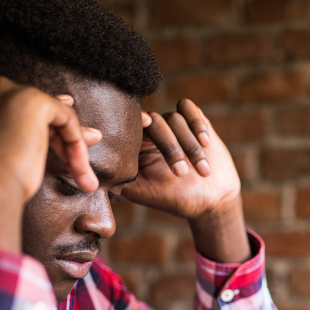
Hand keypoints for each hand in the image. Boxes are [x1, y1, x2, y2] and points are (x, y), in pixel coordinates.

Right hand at [0, 75, 101, 252]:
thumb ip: (15, 127)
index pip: (10, 109)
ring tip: (84, 178)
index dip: (35, 127)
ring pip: (51, 115)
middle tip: (75, 162)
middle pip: (31, 111)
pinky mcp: (32, 100)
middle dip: (57, 136)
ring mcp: (7, 90)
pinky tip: (80, 168)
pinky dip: (76, 143)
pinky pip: (66, 117)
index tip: (54, 141)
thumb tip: (59, 108)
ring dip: (71, 147)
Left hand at [120, 99, 239, 220]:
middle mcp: (154, 132)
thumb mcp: (144, 193)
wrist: (212, 200)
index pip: (131, 126)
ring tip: (203, 171)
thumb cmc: (176, 199)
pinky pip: (190, 109)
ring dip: (190, 147)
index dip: (136, 122)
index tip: (146, 123)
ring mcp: (175, 125)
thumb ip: (120, 180)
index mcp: (138, 146)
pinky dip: (197, 124)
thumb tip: (97, 172)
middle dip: (171, 149)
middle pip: (156, 122)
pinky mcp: (195, 121)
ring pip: (176, 119)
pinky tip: (206, 143)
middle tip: (182, 174)